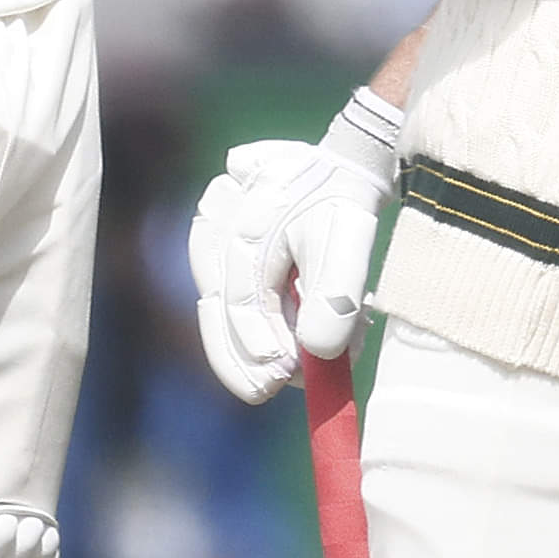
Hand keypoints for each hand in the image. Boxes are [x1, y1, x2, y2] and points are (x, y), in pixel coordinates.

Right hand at [189, 90, 406, 406]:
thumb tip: (316, 353)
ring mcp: (211, 240)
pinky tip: (279, 345)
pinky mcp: (219, 252)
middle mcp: (214, 231)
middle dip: (243, 357)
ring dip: (250, 343)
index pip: (242, 298)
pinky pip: (227, 300)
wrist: (337, 167)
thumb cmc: (341, 201)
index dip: (258, 342)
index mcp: (243, 224)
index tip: (281, 377)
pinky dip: (252, 326)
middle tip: (268, 390)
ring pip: (219, 307)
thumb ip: (335, 297)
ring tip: (285, 371)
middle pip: (219, 308)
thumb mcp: (348, 243)